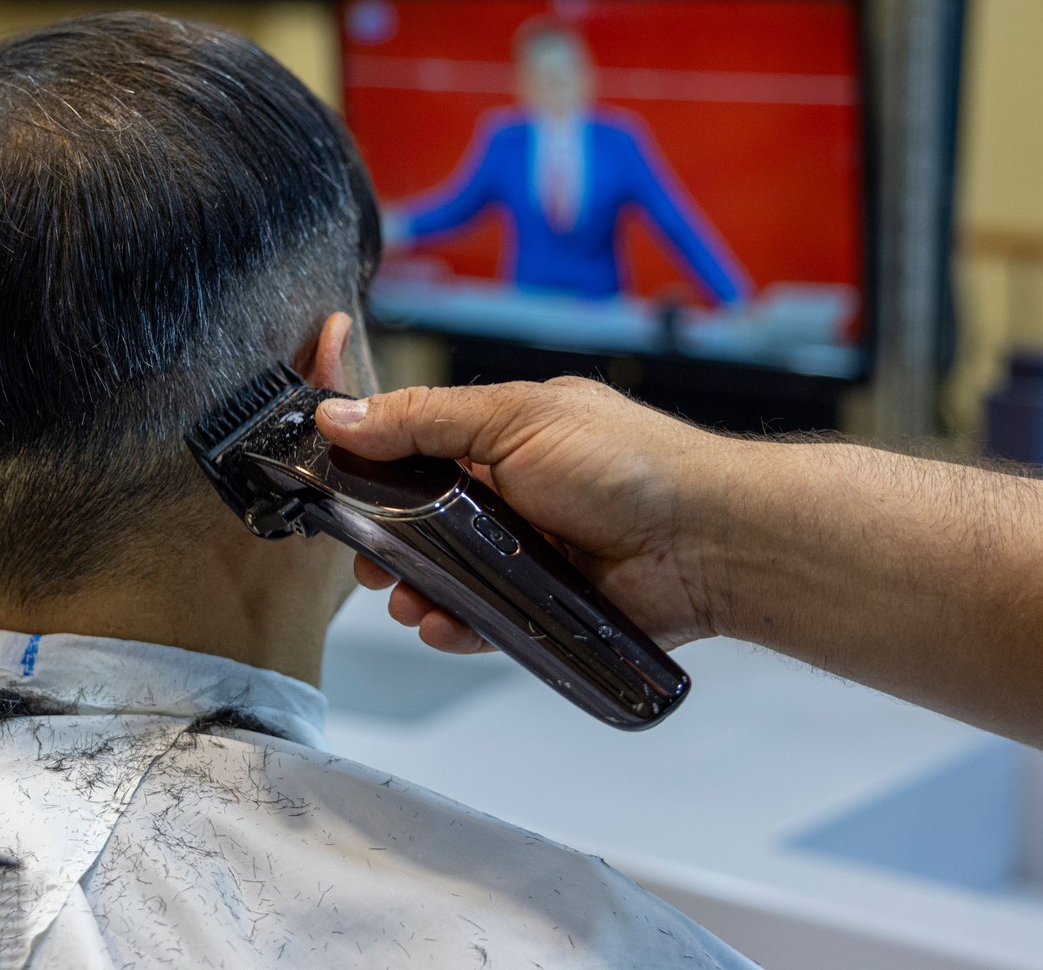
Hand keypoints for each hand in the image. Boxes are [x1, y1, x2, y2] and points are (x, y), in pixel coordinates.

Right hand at [315, 377, 742, 655]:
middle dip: (385, 540)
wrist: (707, 540)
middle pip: (419, 520)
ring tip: (405, 597)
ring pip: (445, 576)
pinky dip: (454, 626)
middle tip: (366, 555)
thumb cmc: (630, 463)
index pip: (415, 447)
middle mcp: (510, 493)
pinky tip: (439, 625)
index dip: (371, 467)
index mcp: (501, 436)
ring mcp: (526, 553)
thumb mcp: (512, 419)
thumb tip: (343, 415)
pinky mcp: (542, 607)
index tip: (335, 484)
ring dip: (415, 589)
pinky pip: (481, 621)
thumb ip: (422, 420)